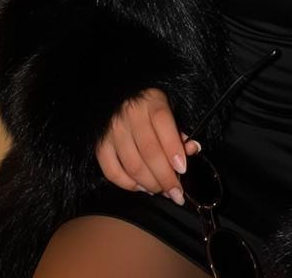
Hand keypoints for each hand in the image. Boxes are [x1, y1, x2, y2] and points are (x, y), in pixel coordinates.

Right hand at [95, 87, 201, 204]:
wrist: (118, 99)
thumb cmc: (150, 108)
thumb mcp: (168, 108)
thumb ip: (179, 129)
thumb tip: (191, 149)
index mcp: (152, 102)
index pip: (163, 124)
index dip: (173, 149)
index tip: (182, 170)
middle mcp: (130, 115)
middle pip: (149, 151)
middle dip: (165, 177)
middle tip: (176, 192)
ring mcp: (113, 131)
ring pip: (133, 165)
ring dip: (150, 184)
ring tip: (161, 190)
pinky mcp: (101, 145)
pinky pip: (112, 172)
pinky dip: (128, 185)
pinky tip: (141, 187)